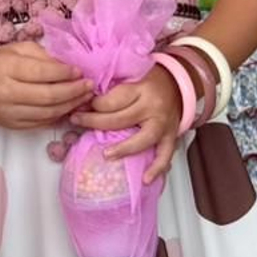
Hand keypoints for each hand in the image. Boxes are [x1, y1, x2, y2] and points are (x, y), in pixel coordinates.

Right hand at [0, 41, 91, 129]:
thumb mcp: (16, 50)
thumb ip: (42, 56)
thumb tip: (70, 67)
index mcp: (6, 68)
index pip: (42, 72)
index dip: (64, 73)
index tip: (80, 71)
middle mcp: (6, 93)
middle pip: (48, 96)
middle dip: (73, 92)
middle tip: (89, 86)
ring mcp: (8, 113)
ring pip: (48, 113)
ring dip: (71, 106)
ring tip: (84, 97)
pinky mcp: (12, 126)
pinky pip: (42, 123)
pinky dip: (59, 116)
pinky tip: (70, 108)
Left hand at [73, 65, 185, 185]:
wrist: (179, 84)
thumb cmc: (151, 81)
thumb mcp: (132, 77)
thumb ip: (112, 89)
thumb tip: (84, 100)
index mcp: (142, 89)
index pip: (113, 100)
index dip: (93, 105)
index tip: (80, 106)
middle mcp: (153, 107)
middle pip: (121, 119)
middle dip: (95, 122)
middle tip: (77, 122)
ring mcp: (163, 124)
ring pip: (143, 139)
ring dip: (124, 148)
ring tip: (107, 154)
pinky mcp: (171, 136)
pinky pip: (165, 155)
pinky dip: (157, 168)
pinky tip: (146, 179)